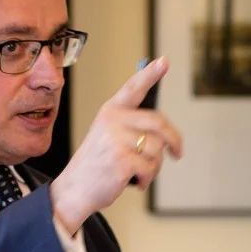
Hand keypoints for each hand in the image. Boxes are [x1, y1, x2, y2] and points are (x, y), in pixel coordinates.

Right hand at [49, 57, 182, 234]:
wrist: (74, 191)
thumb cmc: (96, 165)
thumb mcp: (106, 137)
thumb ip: (130, 127)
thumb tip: (163, 130)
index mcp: (110, 112)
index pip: (133, 88)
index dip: (150, 74)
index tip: (164, 61)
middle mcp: (113, 121)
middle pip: (159, 122)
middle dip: (173, 140)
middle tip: (177, 152)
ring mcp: (117, 141)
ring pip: (157, 149)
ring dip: (155, 166)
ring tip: (139, 173)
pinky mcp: (122, 161)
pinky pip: (151, 168)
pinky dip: (147, 179)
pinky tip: (135, 182)